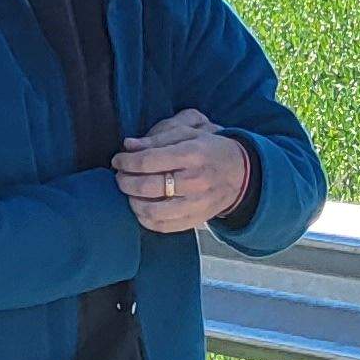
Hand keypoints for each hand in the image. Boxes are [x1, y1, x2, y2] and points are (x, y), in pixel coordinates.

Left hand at [112, 107, 249, 234]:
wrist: (242, 174)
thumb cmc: (210, 150)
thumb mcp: (189, 134)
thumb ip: (157, 138)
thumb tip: (128, 145)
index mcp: (192, 155)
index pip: (148, 161)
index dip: (126, 161)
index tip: (117, 160)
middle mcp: (195, 181)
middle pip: (147, 186)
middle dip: (124, 181)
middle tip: (120, 175)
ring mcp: (196, 204)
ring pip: (152, 211)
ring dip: (132, 202)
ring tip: (129, 192)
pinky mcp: (196, 220)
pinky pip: (162, 226)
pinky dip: (145, 219)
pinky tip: (141, 207)